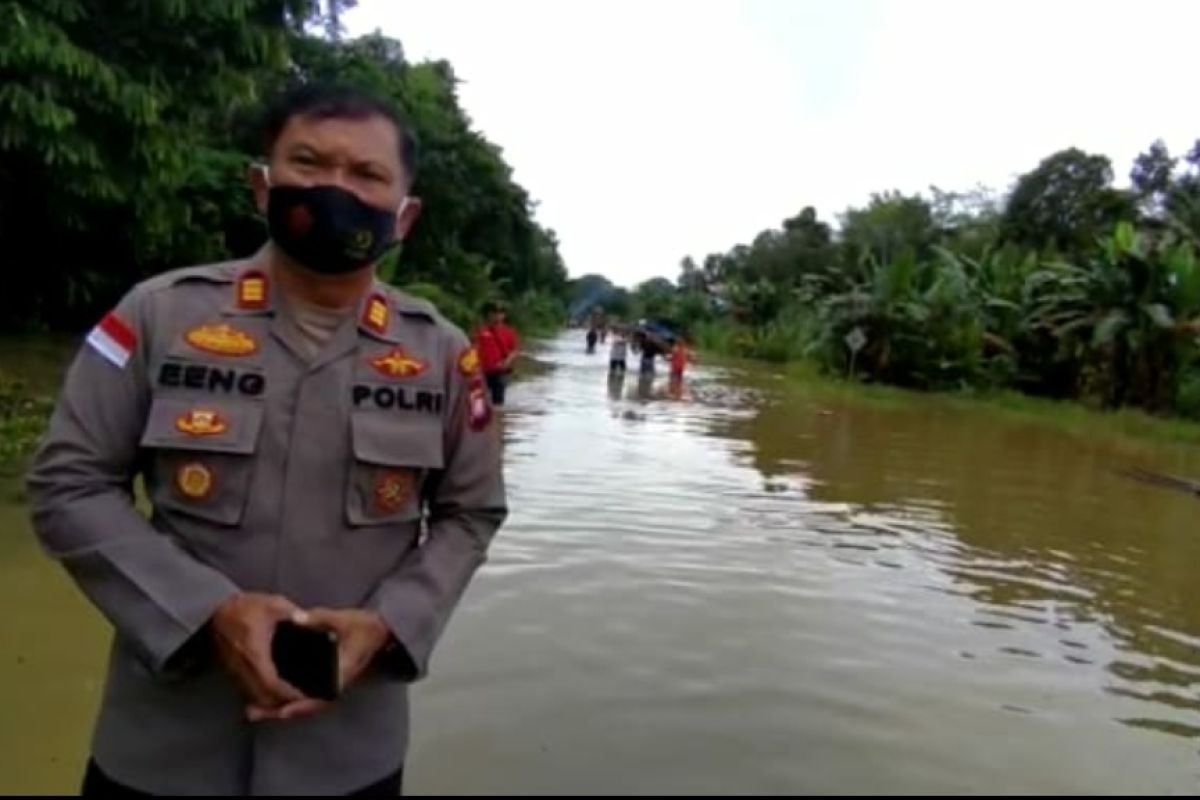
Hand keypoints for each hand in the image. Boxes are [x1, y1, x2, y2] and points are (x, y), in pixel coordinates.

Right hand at [211, 593, 304, 717]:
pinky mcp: (232, 669)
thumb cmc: (243, 607)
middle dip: (280, 703)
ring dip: (269, 701)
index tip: (303, 696)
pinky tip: (270, 690)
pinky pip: (246, 689)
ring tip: (287, 699)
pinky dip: (259, 694)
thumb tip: (307, 619)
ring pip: (253, 696)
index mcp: (256, 654)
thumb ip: (293, 612)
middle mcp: (244, 667)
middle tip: (299, 701)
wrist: (215, 609)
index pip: (272, 684)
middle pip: (262, 697)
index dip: (287, 694)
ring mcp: (235, 670)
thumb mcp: (273, 605)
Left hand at [246, 608, 391, 722]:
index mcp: (341, 672)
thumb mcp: (344, 619)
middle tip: (253, 713)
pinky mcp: (325, 681)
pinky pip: (305, 697)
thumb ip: (320, 618)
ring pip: (304, 704)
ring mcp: (330, 685)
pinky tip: (270, 700)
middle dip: (280, 711)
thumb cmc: (364, 627)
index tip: (282, 710)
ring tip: (254, 711)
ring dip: (280, 709)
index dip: (301, 705)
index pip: (321, 696)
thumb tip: (296, 618)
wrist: (378, 632)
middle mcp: (335, 684)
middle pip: (307, 706)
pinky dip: (287, 701)